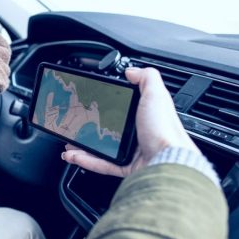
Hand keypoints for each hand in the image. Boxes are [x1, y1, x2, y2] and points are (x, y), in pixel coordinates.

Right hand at [62, 67, 198, 176]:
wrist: (169, 161)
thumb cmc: (165, 129)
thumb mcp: (156, 94)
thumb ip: (146, 78)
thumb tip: (131, 71)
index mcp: (145, 115)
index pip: (123, 106)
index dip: (107, 103)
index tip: (90, 101)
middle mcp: (139, 133)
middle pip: (108, 128)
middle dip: (88, 126)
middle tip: (75, 122)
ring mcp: (131, 151)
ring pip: (101, 147)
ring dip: (82, 145)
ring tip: (68, 140)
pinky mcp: (126, 167)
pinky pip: (102, 164)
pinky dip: (86, 160)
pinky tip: (72, 154)